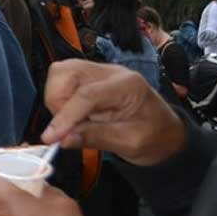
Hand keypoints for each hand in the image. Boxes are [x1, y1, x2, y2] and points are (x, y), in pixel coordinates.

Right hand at [41, 60, 185, 165]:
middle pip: (68, 72)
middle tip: (66, 127)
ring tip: (70, 121)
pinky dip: (58, 98)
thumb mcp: (131, 143)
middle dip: (57, 102)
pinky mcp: (90, 79)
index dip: (65, 116)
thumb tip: (64, 139)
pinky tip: (72, 115)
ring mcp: (99, 73)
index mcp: (128, 86)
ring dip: (56, 99)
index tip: (51, 138)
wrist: (165, 132)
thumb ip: (97, 138)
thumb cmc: (155, 136)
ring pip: (61, 72)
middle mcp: (111, 73)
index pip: (87, 94)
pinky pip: (63, 80)